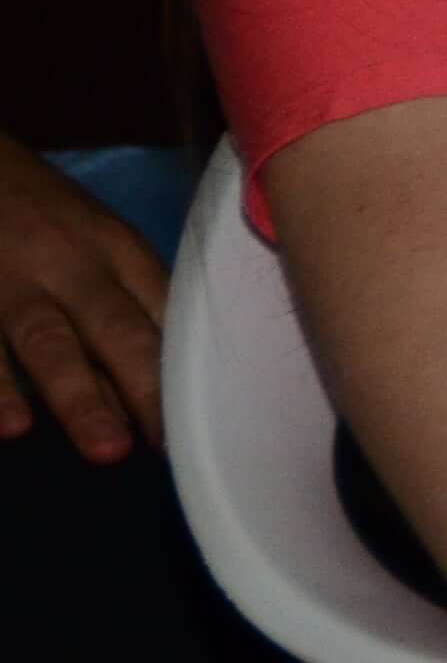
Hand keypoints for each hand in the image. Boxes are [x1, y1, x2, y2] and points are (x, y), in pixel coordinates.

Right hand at [0, 132, 168, 463]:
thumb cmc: (44, 213)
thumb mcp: (97, 239)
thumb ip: (129, 300)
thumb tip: (162, 385)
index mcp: (116, 250)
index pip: (161, 309)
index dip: (184, 364)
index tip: (211, 420)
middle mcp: (70, 265)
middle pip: (113, 326)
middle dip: (144, 385)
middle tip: (170, 444)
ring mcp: (11, 281)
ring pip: (47, 340)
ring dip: (79, 395)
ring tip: (106, 449)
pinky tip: (10, 428)